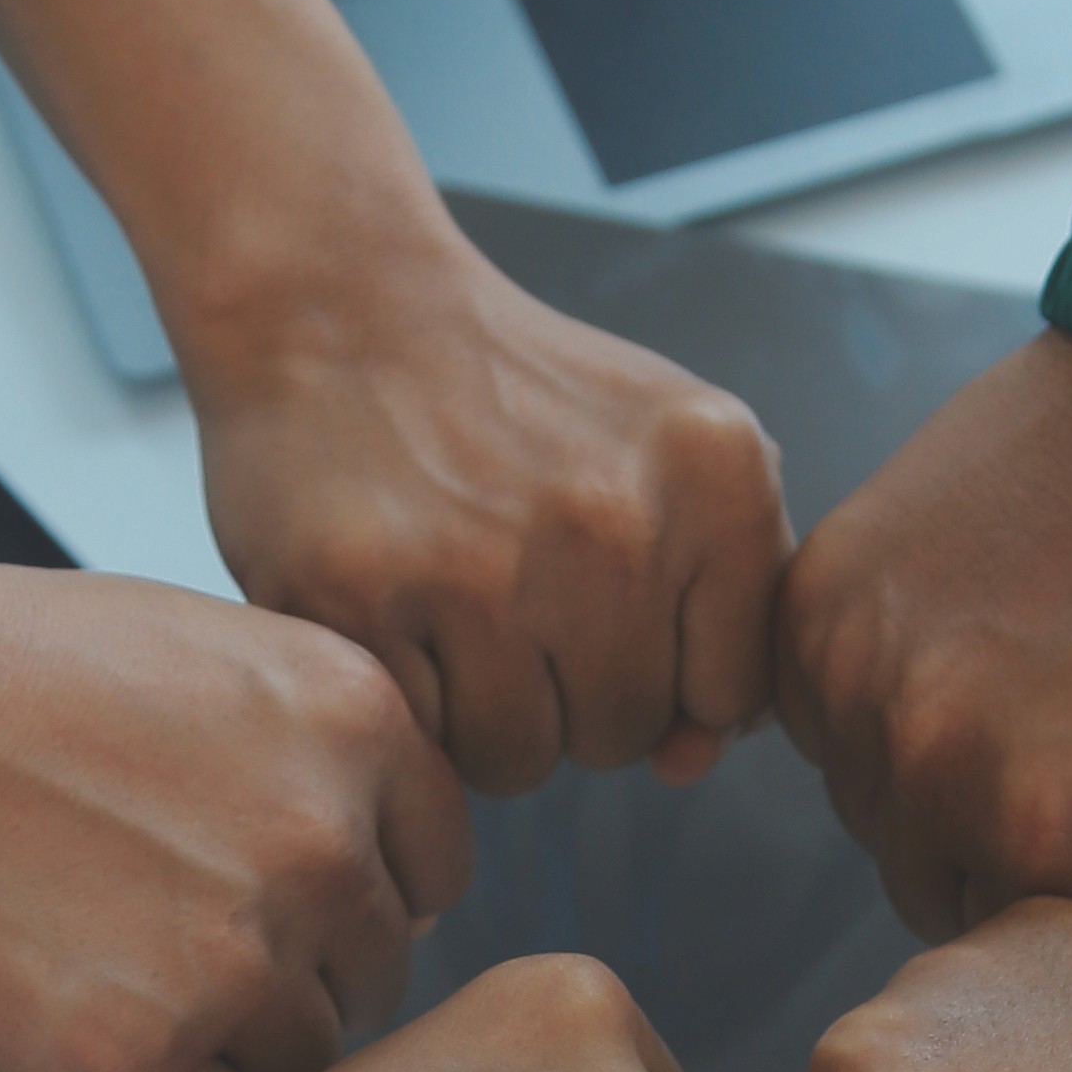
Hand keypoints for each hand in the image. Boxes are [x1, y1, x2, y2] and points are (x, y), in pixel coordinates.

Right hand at [0, 297, 471, 1071]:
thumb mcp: (211, 661)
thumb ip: (318, 769)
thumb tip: (380, 892)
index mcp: (362, 727)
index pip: (423, 881)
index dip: (336, 905)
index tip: (244, 896)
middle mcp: (326, 846)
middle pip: (365, 987)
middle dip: (278, 986)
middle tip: (148, 951)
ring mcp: (235, 962)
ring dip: (212, 1064)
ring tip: (95, 991)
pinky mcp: (128, 1064)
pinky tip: (73, 1056)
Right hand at [181, 198, 790, 794]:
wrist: (342, 309)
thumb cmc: (515, 403)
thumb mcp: (665, 454)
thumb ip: (721, 607)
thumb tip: (694, 762)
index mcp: (715, 470)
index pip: (730, 692)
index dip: (664, 673)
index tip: (608, 604)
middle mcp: (615, 518)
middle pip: (623, 734)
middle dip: (568, 696)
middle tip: (512, 595)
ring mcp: (486, 563)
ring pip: (523, 758)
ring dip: (485, 715)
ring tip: (454, 611)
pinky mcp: (367, 598)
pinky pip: (425, 738)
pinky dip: (408, 699)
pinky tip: (395, 611)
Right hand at [777, 331, 1071, 956]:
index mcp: (1035, 832)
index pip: (1025, 957)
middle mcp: (917, 759)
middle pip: (932, 892)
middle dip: (1010, 855)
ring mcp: (850, 671)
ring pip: (869, 809)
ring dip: (937, 781)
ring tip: (1038, 690)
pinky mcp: (812, 594)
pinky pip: (818, 715)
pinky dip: (880, 702)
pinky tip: (973, 646)